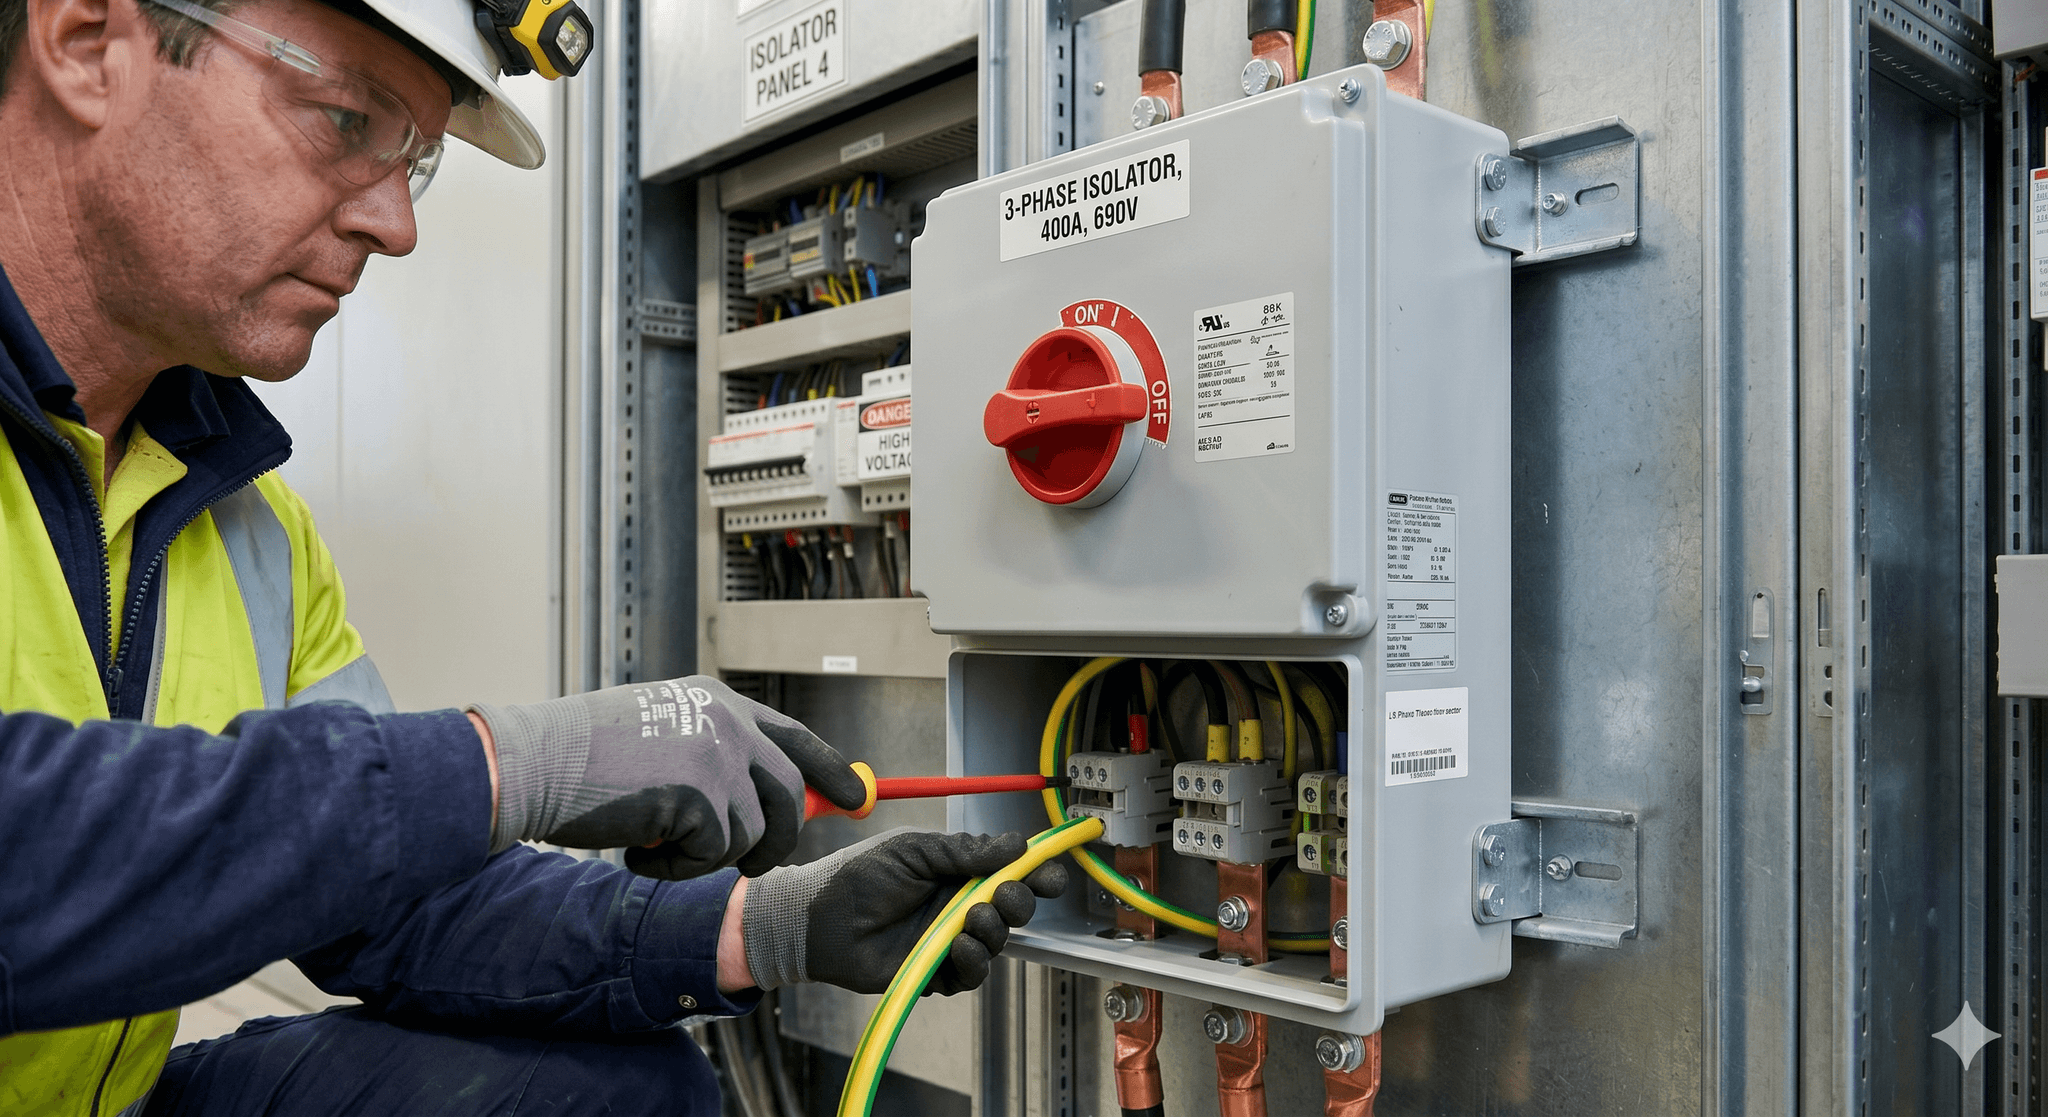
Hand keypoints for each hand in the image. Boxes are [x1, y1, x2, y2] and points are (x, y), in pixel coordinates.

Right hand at [470, 676, 866, 877]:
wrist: (537, 763)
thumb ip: (715, 758)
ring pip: (752, 834)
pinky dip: (677, 867)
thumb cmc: (584, 759)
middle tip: (741, 865)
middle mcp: (728, 722)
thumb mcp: (663, 737)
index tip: (857, 798)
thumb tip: (769, 806)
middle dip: (773, 842)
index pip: (794, 738)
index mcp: (719, 703)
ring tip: (658, 844)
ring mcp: (719, 755)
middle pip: (788, 797)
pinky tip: (639, 848)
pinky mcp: (704, 793)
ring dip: (707, 857)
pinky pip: (715, 855)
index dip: (830, 771)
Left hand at [740, 828, 1067, 995]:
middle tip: (1006, 895)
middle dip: (1020, 901)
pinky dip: (972, 959)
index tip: (1050, 873)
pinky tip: (957, 943)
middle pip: (1013, 908)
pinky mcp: (935, 971)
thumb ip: (965, 851)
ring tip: (971, 918)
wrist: (819, 918)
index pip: (1010, 872)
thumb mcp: (915, 850)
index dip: (1035, 874)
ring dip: (994, 930)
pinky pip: (970, 973)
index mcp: (958, 872)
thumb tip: (1017, 844)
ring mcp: (949, 940)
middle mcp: (959, 905)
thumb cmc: (860, 875)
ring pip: (997, 943)